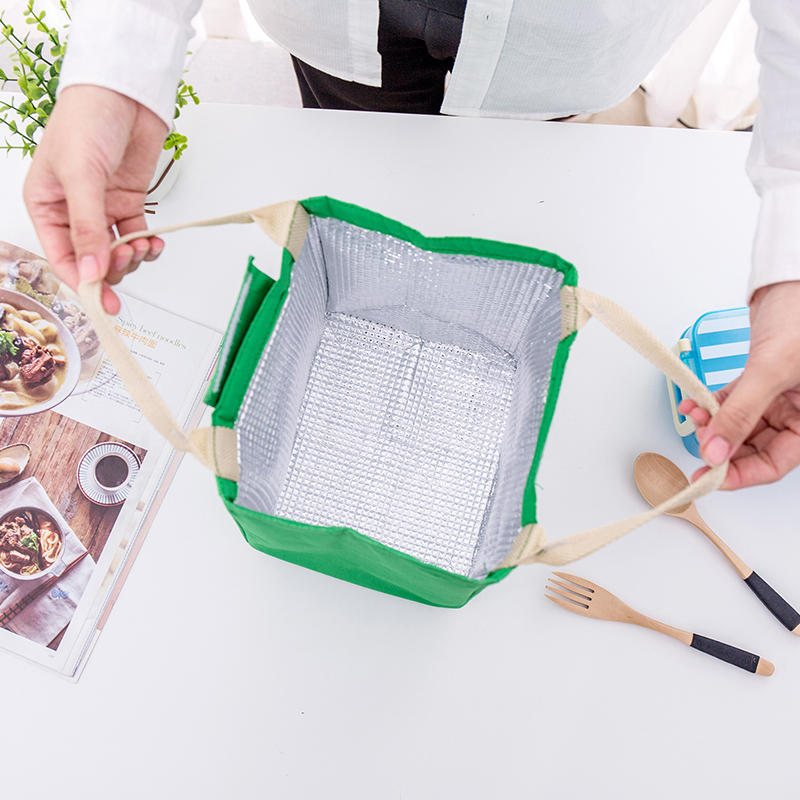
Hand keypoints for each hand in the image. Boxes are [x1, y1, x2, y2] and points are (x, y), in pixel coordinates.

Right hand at [23, 85, 166, 313]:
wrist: (123, 92)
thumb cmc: (87, 120)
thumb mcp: (81, 176)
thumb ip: (87, 228)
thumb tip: (91, 272)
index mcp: (46, 205)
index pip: (61, 256)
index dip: (82, 281)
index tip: (102, 301)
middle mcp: (73, 212)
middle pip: (91, 260)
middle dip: (112, 268)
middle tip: (127, 260)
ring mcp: (102, 209)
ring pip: (115, 253)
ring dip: (132, 258)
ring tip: (142, 246)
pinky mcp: (128, 204)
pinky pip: (136, 237)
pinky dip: (148, 246)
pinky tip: (154, 242)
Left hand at [679, 280, 799, 488]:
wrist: (792, 282)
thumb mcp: (771, 371)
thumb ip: (742, 413)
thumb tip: (716, 451)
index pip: (775, 463)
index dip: (741, 474)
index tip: (709, 477)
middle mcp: (796, 413)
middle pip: (755, 448)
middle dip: (722, 448)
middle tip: (697, 450)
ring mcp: (778, 398)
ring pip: (739, 426)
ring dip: (713, 425)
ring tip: (694, 418)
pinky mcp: (760, 381)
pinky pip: (733, 402)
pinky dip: (712, 405)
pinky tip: (694, 405)